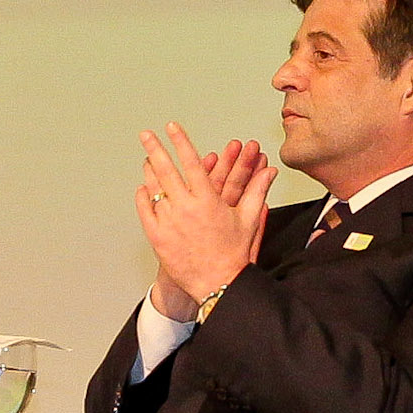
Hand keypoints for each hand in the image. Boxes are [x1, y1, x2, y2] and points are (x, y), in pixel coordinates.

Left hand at [139, 124, 274, 320]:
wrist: (219, 285)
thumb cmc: (234, 254)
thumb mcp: (248, 219)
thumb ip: (257, 191)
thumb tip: (270, 171)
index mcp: (207, 201)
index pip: (192, 162)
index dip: (181, 142)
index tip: (172, 127)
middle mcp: (185, 208)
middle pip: (166, 170)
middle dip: (155, 148)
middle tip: (146, 134)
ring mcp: (169, 222)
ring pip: (153, 189)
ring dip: (149, 171)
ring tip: (146, 159)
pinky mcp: (158, 237)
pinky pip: (145, 210)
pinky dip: (143, 197)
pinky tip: (143, 188)